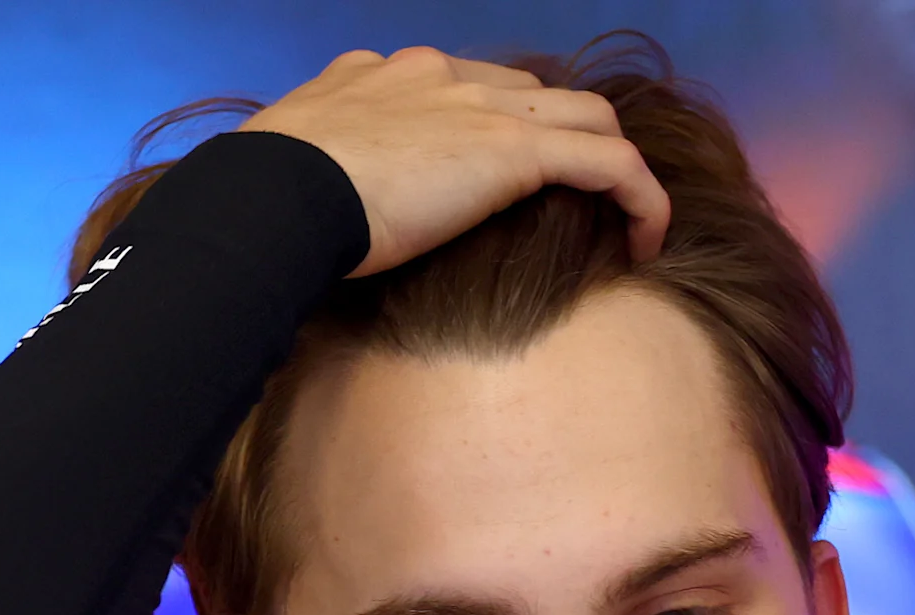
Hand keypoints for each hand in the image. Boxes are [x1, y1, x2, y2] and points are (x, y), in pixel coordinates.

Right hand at [246, 48, 670, 275]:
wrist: (274, 195)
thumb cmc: (266, 194)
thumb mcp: (290, 159)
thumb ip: (319, 157)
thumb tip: (309, 191)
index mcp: (388, 75)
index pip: (467, 86)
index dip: (495, 126)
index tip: (496, 181)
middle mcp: (443, 75)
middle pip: (534, 92)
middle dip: (562, 135)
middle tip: (572, 198)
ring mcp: (482, 107)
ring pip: (587, 114)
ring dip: (612, 162)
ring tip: (623, 222)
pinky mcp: (515, 150)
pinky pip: (610, 162)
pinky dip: (640, 196)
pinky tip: (647, 240)